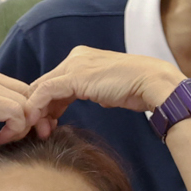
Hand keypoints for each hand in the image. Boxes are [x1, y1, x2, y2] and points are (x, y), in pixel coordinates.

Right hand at [0, 68, 36, 141]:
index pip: (23, 88)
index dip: (31, 109)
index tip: (28, 128)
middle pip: (31, 94)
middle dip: (37, 117)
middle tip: (33, 136)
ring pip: (28, 104)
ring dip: (26, 126)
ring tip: (12, 139)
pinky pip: (15, 112)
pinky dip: (15, 129)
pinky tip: (1, 139)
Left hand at [25, 47, 183, 124]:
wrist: (154, 83)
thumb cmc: (140, 88)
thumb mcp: (111, 89)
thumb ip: (99, 90)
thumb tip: (98, 99)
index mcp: (83, 58)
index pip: (55, 82)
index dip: (47, 105)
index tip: (49, 125)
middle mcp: (75, 57)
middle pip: (44, 85)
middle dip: (38, 110)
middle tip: (39, 131)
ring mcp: (74, 65)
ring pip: (41, 88)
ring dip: (36, 112)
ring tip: (39, 132)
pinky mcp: (74, 76)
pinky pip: (46, 92)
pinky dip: (38, 109)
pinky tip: (39, 125)